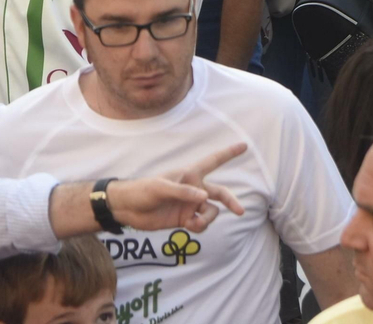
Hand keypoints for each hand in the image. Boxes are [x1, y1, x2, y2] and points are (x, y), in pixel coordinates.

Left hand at [106, 143, 247, 232]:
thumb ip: (183, 191)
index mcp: (189, 174)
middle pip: (220, 193)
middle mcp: (193, 189)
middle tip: (240, 211)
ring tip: (195, 223)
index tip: (244, 145)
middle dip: (231, 202)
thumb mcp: (160, 188)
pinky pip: (201, 224)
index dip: (229, 153)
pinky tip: (189, 226)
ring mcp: (190, 205)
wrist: (128, 210)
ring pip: (211, 212)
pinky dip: (199, 227)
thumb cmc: (142, 190)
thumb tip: (204, 196)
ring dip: (207, 219)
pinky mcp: (184, 219)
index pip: (213, 161)